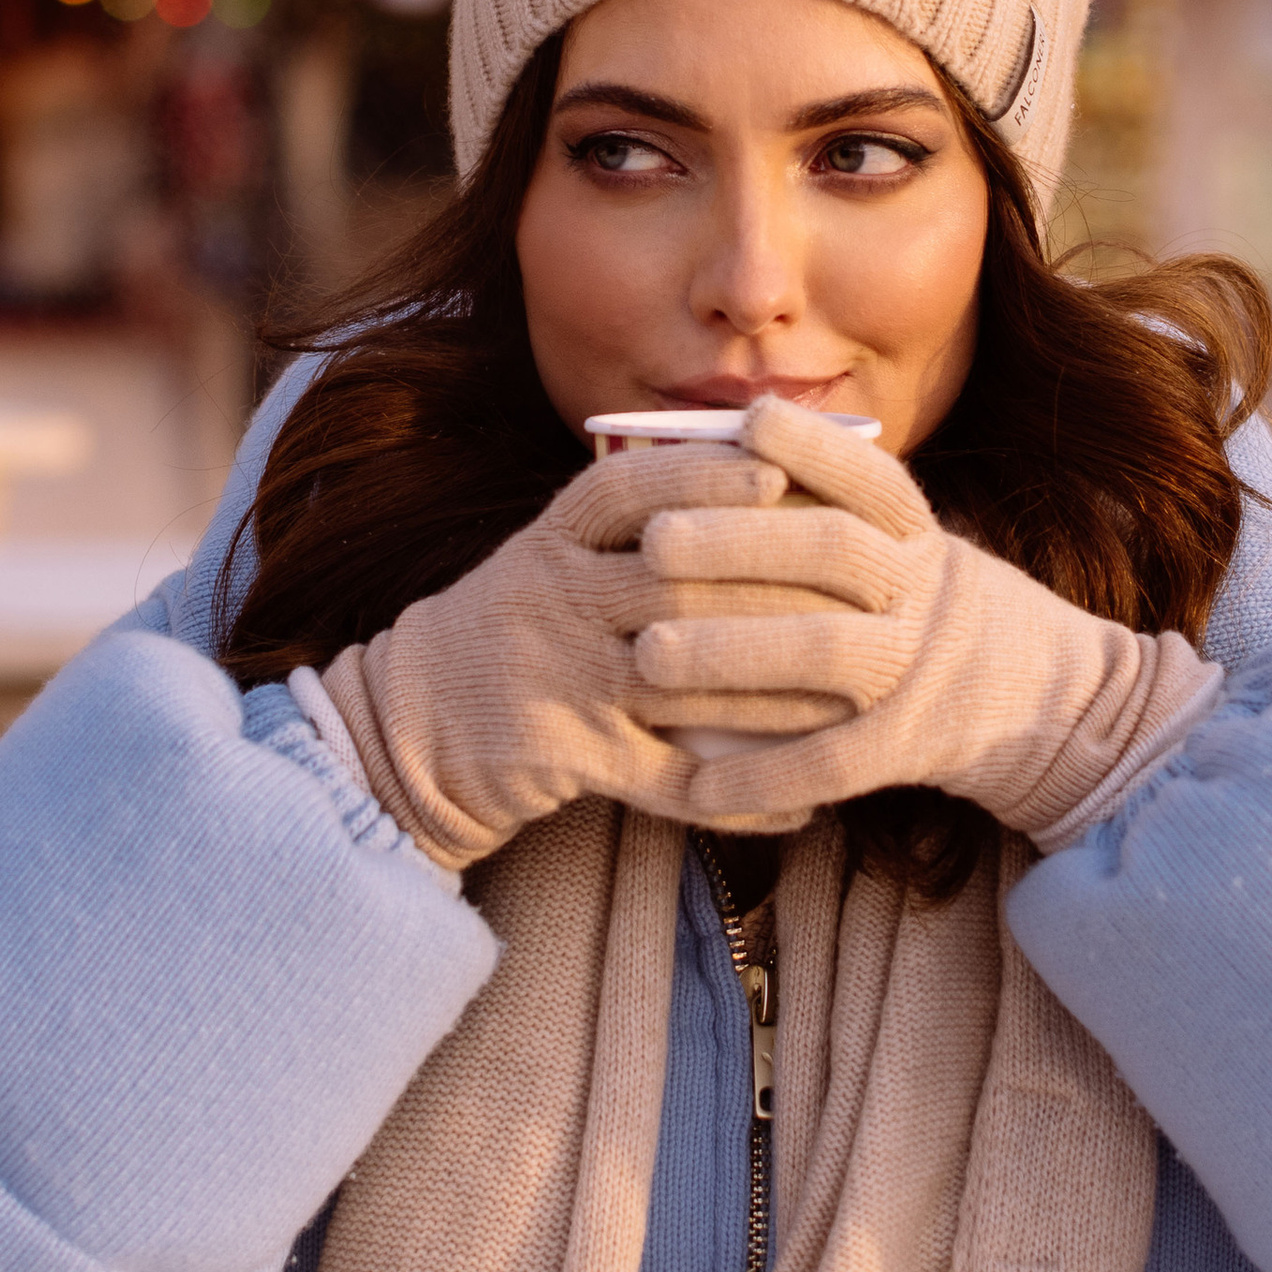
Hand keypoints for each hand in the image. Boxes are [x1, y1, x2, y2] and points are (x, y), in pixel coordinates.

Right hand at [310, 444, 849, 869]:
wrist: (413, 723)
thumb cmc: (518, 624)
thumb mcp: (553, 554)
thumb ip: (635, 522)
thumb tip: (767, 471)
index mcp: (552, 540)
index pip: (627, 490)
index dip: (702, 477)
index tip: (777, 473)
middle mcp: (552, 598)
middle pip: (672, 582)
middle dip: (772, 587)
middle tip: (858, 592)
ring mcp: (557, 678)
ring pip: (682, 679)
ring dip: (774, 692)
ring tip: (853, 693)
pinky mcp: (565, 756)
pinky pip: (665, 781)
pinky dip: (737, 794)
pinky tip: (801, 801)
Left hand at [633, 398, 1219, 845]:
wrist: (1046, 701)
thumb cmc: (928, 606)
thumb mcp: (908, 545)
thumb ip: (832, 510)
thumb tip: (716, 454)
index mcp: (920, 536)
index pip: (870, 477)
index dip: (812, 446)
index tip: (747, 420)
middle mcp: (925, 592)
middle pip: (834, 554)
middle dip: (739, 544)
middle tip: (654, 541)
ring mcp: (922, 671)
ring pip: (824, 654)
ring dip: (732, 655)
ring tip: (647, 655)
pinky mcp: (912, 746)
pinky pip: (834, 761)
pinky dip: (764, 773)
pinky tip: (698, 782)